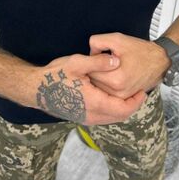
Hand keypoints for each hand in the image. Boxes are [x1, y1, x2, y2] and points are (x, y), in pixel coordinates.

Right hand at [32, 52, 147, 125]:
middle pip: (120, 116)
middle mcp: (92, 116)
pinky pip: (103, 118)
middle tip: (139, 93)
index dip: (136, 101)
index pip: (124, 109)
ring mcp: (86, 119)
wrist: (35, 90)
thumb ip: (98, 62)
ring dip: (122, 108)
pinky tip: (112, 97)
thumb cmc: (54, 75)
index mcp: (94, 103)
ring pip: (112, 118)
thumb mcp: (77, 63)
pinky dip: (112, 110)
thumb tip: (117, 60)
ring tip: (128, 94)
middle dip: (132, 105)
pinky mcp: (81, 118)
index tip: (142, 91)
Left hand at [87, 32, 170, 98]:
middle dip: (95, 69)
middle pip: (93, 80)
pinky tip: (113, 73)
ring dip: (100, 76)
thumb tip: (89, 53)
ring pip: (99, 86)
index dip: (92, 60)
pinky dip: (106, 82)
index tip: (97, 55)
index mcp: (116, 79)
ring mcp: (121, 97)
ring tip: (109, 66)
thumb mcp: (117, 39)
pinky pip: (107, 90)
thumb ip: (97, 42)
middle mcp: (118, 92)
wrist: (159, 62)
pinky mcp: (124, 98)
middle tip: (103, 59)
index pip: (90, 71)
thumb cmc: (141, 51)